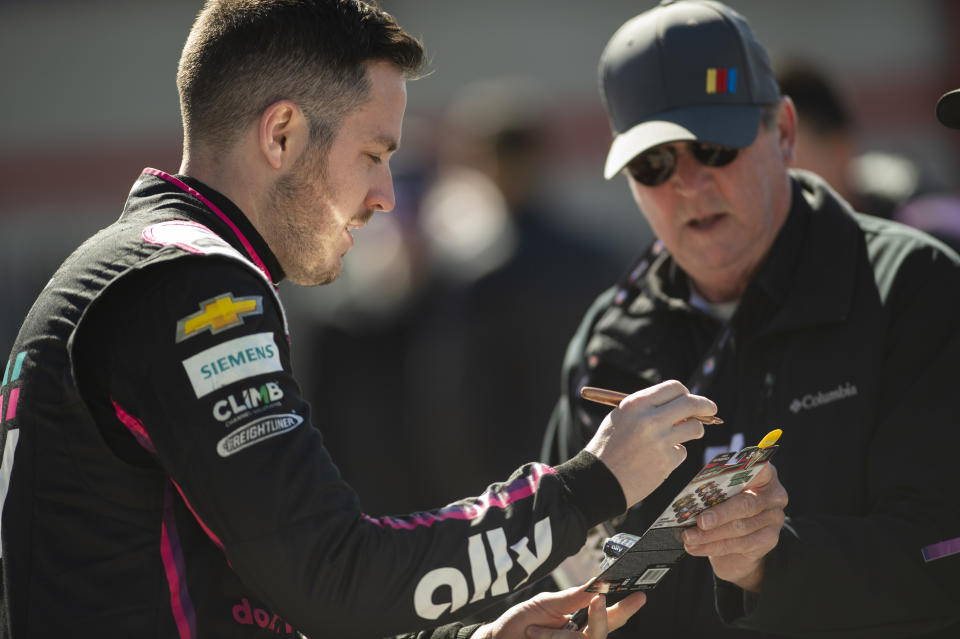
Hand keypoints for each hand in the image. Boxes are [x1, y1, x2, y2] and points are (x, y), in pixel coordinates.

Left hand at [472, 585, 645, 638]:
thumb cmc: (520, 623)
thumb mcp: (545, 604)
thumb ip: (573, 597)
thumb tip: (598, 584)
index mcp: (580, 623)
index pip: (609, 617)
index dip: (625, 608)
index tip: (639, 595)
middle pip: (602, 633)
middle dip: (601, 617)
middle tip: (599, 600)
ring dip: (558, 635)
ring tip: (534, 631)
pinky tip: (534, 636)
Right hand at [584, 380, 716, 505]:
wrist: (599, 480)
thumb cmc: (608, 446)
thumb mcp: (621, 418)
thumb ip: (648, 409)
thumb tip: (680, 404)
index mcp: (636, 404)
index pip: (674, 387)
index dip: (685, 393)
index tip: (691, 399)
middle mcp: (650, 419)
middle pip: (691, 404)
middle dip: (705, 406)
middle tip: (711, 409)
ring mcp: (660, 441)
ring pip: (694, 428)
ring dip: (693, 431)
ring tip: (678, 437)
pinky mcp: (667, 462)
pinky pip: (682, 452)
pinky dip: (674, 454)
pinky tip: (656, 460)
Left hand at [681, 462, 787, 591]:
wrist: (741, 537)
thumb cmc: (728, 503)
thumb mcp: (725, 491)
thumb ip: (716, 488)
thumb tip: (690, 497)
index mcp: (764, 475)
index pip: (759, 468)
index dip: (744, 470)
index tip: (725, 472)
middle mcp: (774, 496)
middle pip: (745, 505)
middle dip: (720, 514)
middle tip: (700, 521)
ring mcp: (774, 519)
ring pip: (739, 528)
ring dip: (710, 535)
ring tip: (689, 537)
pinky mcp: (769, 540)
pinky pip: (738, 545)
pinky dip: (713, 546)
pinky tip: (696, 547)